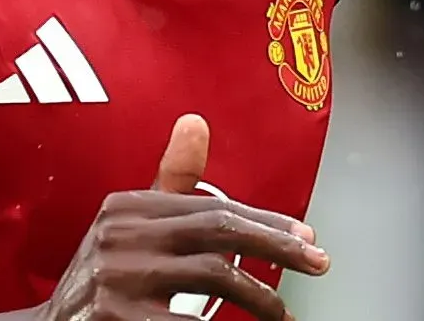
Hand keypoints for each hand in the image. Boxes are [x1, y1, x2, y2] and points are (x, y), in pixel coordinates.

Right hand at [41, 114, 328, 320]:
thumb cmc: (106, 280)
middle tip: (317, 262)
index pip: (210, 206)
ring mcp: (114, 279)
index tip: (306, 236)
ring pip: (212, 277)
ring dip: (259, 297)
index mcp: (126, 208)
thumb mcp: (130, 227)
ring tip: (281, 313)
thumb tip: (195, 121)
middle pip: (217, 232)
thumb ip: (169, 182)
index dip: (265, 221)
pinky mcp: (114, 319)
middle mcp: (117, 235)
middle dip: (277, 247)